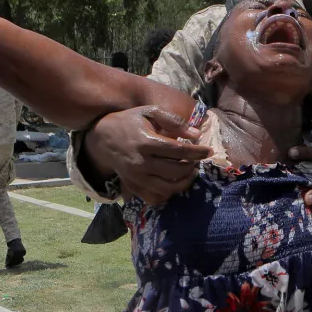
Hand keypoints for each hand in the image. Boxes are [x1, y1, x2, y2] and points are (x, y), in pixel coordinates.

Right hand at [83, 106, 211, 204]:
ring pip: (168, 189)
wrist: (102, 138)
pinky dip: (168, 194)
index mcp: (146, 142)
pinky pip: (154, 198)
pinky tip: (173, 183)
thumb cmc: (129, 122)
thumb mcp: (150, 112)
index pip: (179, 151)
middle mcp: (141, 163)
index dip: (197, 152)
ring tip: (188, 172)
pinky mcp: (133, 187)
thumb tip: (196, 134)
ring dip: (183, 182)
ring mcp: (136, 178)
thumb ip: (174, 121)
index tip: (209, 151)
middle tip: (196, 161)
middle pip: (176, 171)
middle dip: (192, 167)